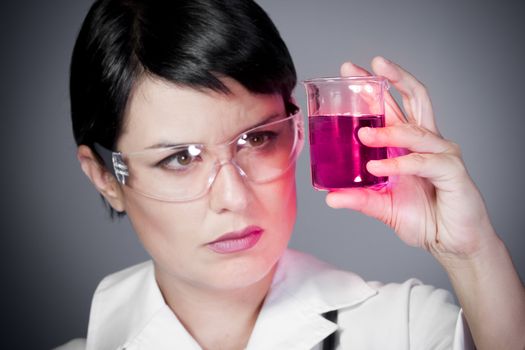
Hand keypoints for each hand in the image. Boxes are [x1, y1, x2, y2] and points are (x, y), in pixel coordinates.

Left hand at [326, 56, 495, 260]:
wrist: (450, 242)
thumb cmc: (424, 218)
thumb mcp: (383, 206)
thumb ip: (359, 198)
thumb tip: (330, 197)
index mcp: (408, 144)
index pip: (393, 105)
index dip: (375, 86)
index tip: (350, 73)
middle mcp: (426, 142)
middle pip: (413, 98)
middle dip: (389, 79)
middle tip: (364, 69)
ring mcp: (441, 153)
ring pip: (415, 131)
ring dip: (387, 131)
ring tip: (362, 135)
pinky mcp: (452, 171)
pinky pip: (422, 162)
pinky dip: (399, 164)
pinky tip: (378, 168)